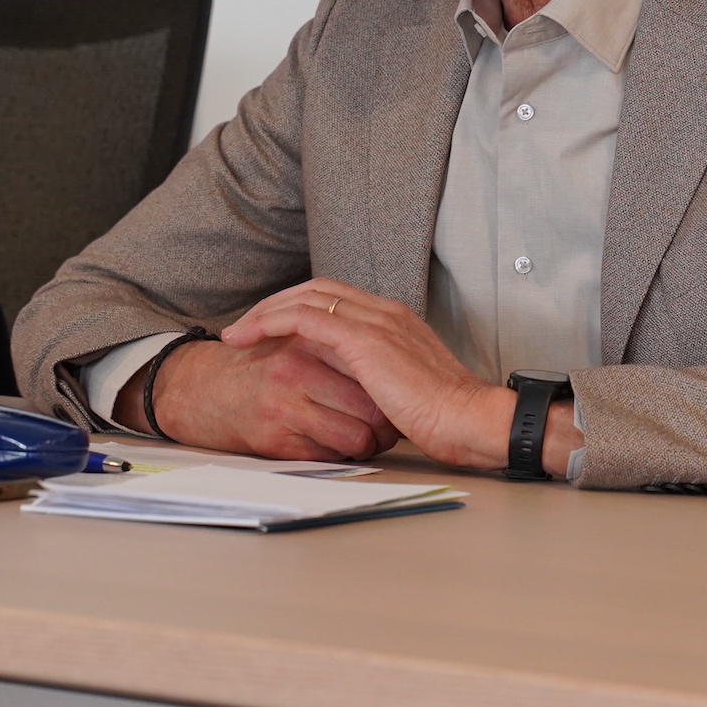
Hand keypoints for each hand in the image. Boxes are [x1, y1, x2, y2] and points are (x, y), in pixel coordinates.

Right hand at [112, 336, 399, 461]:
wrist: (197, 390)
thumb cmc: (254, 368)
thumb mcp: (290, 342)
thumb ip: (331, 346)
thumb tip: (384, 366)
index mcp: (306, 340)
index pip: (371, 367)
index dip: (388, 390)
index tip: (390, 401)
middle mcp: (296, 368)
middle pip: (372, 405)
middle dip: (386, 424)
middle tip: (384, 428)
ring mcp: (284, 404)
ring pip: (357, 436)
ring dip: (367, 446)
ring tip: (362, 441)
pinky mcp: (274, 437)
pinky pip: (329, 456)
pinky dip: (340, 457)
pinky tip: (333, 448)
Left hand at [222, 278, 582, 474]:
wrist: (470, 419)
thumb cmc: (445, 417)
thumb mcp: (403, 390)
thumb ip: (378, 378)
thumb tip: (349, 389)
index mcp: (395, 320)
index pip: (337, 296)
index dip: (300, 307)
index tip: (272, 329)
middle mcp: (383, 311)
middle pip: (316, 288)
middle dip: (276, 303)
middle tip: (245, 327)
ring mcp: (375, 320)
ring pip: (305, 296)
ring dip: (265, 311)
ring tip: (237, 333)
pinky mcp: (364, 338)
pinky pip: (304, 317)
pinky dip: (272, 322)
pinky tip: (249, 338)